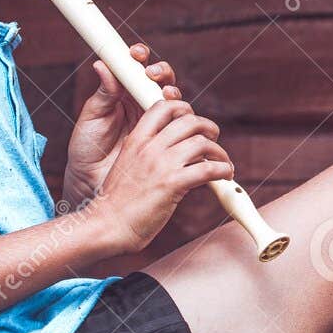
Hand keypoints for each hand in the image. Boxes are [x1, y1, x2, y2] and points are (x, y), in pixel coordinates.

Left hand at [62, 43, 181, 210]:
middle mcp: (145, 106)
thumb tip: (102, 65)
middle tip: (152, 75)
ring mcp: (160, 124)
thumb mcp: (91, 120)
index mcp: (124, 95)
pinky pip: (186, 131)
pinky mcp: (170, 143)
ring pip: (177, 102)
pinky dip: (189, 125)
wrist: (92, 185)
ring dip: (175, 96)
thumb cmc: (87, 151)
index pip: (138, 69)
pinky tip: (182, 122)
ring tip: (167, 98)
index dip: (141, 57)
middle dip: (162, 73)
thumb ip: (102, 95)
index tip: (135, 54)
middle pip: (163, 81)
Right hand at [89, 98, 236, 254]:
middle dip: (208, 127)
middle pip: (189, 120)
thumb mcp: (128, 165)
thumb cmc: (118, 201)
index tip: (193, 123)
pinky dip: (222, 169)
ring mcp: (161, 164)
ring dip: (219, 152)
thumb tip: (175, 149)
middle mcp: (149, 147)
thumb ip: (148, 153)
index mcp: (136, 140)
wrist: (107, 225)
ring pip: (202, 142)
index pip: (163, 107)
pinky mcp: (172, 184)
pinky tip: (225, 175)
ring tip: (223, 162)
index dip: (184, 110)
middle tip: (213, 140)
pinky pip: (207, 169)